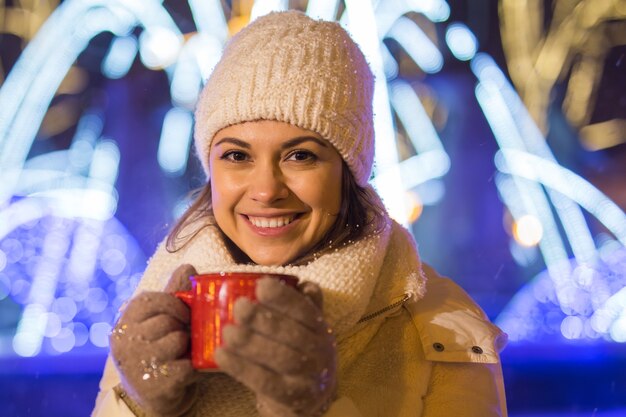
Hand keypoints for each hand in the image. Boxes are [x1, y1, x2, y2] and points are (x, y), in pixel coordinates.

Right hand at [110, 264, 198, 415]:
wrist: (156, 396)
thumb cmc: (160, 350)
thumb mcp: (163, 319)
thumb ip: (175, 293)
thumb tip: (187, 267)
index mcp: (125, 321)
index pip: (152, 298)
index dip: (175, 304)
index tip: (183, 314)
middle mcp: (124, 341)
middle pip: (168, 320)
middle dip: (183, 327)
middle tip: (185, 338)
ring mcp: (136, 364)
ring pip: (177, 339)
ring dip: (188, 347)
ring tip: (183, 353)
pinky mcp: (153, 385)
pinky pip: (186, 365)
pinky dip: (193, 368)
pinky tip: (186, 371)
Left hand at [215, 278, 336, 416]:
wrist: (307, 399)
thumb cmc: (299, 352)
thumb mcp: (307, 328)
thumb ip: (304, 304)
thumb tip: (303, 284)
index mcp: (321, 329)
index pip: (305, 310)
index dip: (284, 298)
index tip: (261, 285)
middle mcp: (321, 353)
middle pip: (292, 334)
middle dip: (264, 319)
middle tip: (239, 306)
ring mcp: (307, 377)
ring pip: (280, 358)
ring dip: (251, 342)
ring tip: (228, 331)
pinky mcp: (290, 398)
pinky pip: (265, 382)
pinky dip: (241, 367)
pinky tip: (221, 354)